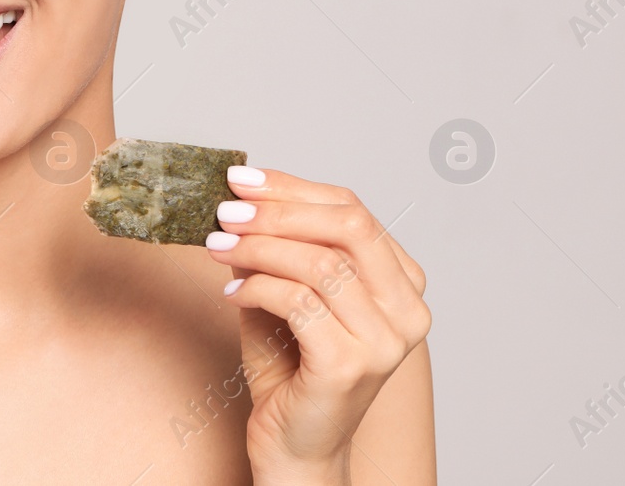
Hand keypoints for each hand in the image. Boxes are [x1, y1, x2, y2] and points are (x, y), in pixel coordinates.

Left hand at [204, 168, 430, 483]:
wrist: (295, 444)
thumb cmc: (292, 366)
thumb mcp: (287, 290)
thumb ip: (279, 247)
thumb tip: (241, 198)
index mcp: (402, 283)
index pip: (353, 210)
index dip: (293, 188)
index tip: (241, 180)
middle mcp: (407, 310)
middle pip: (349, 226)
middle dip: (279, 210)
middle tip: (226, 211)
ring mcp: (385, 341)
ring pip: (321, 263)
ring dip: (258, 248)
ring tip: (217, 249)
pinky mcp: (350, 365)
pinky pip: (298, 302)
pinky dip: (255, 288)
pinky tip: (231, 293)